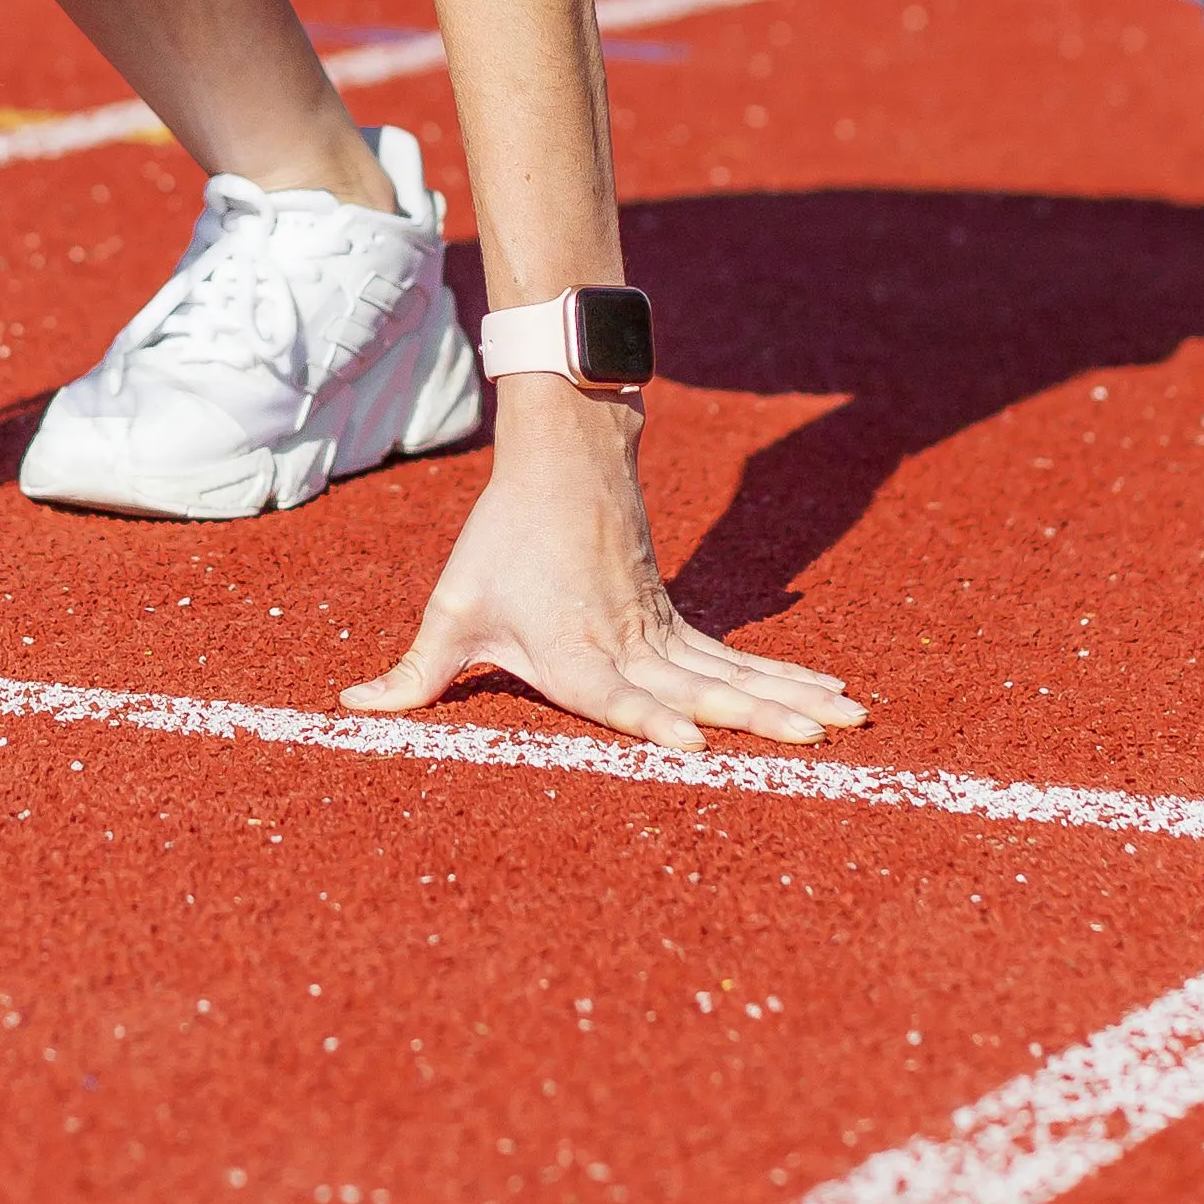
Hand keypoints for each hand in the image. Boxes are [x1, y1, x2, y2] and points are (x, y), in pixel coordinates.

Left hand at [339, 388, 862, 751]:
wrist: (559, 460)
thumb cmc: (502, 540)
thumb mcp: (453, 607)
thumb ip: (415, 672)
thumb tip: (352, 708)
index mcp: (573, 651)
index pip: (617, 696)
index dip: (652, 721)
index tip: (694, 743)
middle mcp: (627, 646)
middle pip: (702, 688)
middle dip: (761, 717)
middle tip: (816, 737)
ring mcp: (660, 631)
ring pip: (735, 672)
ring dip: (792, 698)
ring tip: (850, 719)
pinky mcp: (676, 620)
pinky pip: (738, 658)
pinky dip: (786, 677)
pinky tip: (830, 696)